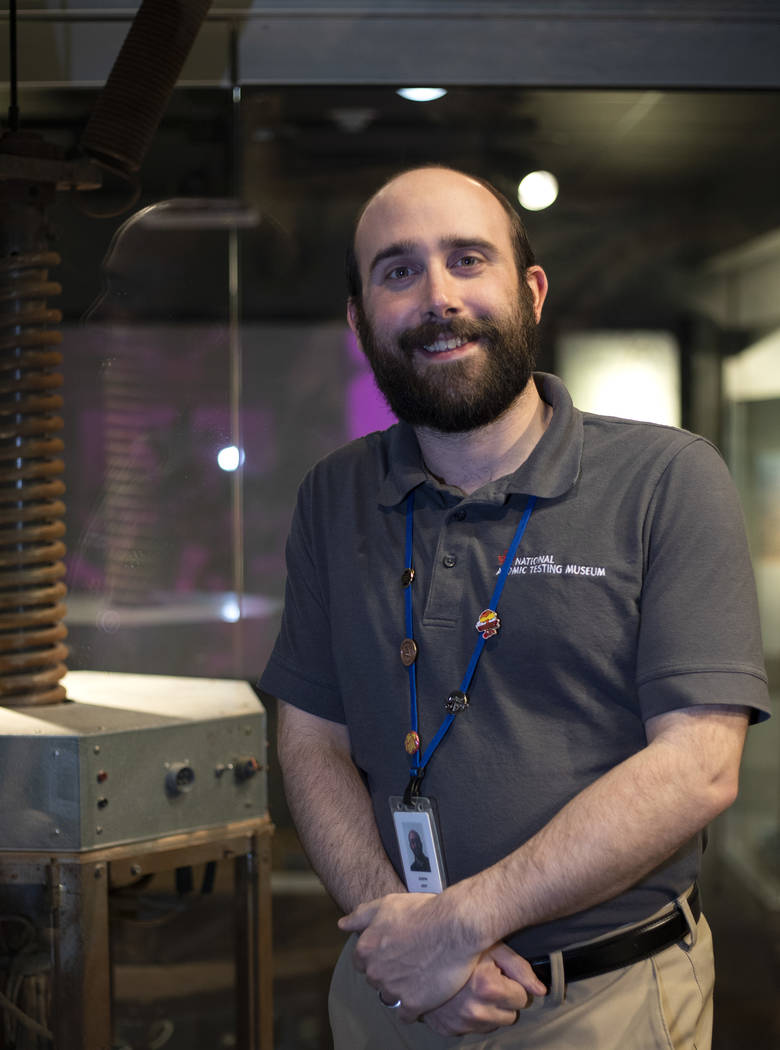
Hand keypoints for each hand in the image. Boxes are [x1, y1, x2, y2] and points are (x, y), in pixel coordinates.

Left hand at [338, 891, 488, 1021]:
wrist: (454, 927)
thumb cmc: (423, 912)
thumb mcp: (387, 904)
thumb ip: (361, 916)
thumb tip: (342, 924)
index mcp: (366, 948)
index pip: (362, 961)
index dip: (378, 955)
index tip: (393, 951)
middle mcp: (375, 971)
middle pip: (376, 979)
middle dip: (389, 972)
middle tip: (410, 960)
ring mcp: (393, 989)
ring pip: (391, 997)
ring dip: (402, 989)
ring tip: (420, 974)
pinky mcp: (413, 1004)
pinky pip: (407, 1014)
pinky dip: (415, 1006)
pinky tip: (426, 991)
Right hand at [423, 943, 546, 1036]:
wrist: (417, 951)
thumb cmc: (457, 943)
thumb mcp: (491, 945)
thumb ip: (519, 967)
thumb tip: (541, 990)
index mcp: (487, 987)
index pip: (521, 998)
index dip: (512, 983)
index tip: (500, 973)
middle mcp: (474, 1011)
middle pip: (510, 1016)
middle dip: (502, 999)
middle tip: (486, 979)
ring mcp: (460, 1023)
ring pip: (492, 1025)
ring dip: (488, 1010)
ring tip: (472, 987)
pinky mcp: (448, 1030)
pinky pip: (472, 1029)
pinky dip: (470, 1016)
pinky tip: (461, 998)